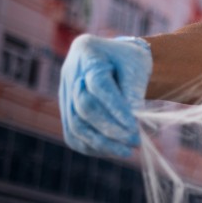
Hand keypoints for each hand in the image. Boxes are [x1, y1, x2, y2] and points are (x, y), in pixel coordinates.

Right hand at [59, 35, 151, 158]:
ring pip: (76, 125)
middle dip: (111, 128)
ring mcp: (64, 93)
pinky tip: (112, 150)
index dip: (116, 109)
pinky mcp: (65, 111)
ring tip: (127, 151)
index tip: (135, 127)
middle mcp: (70, 72)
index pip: (98, 85)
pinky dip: (91, 146)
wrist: (117, 60)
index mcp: (88, 51)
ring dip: (102, 143)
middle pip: (84, 107)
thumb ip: (134, 92)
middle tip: (135, 141)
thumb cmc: (129, 61)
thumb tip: (131, 124)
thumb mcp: (137, 66)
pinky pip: (73, 135)